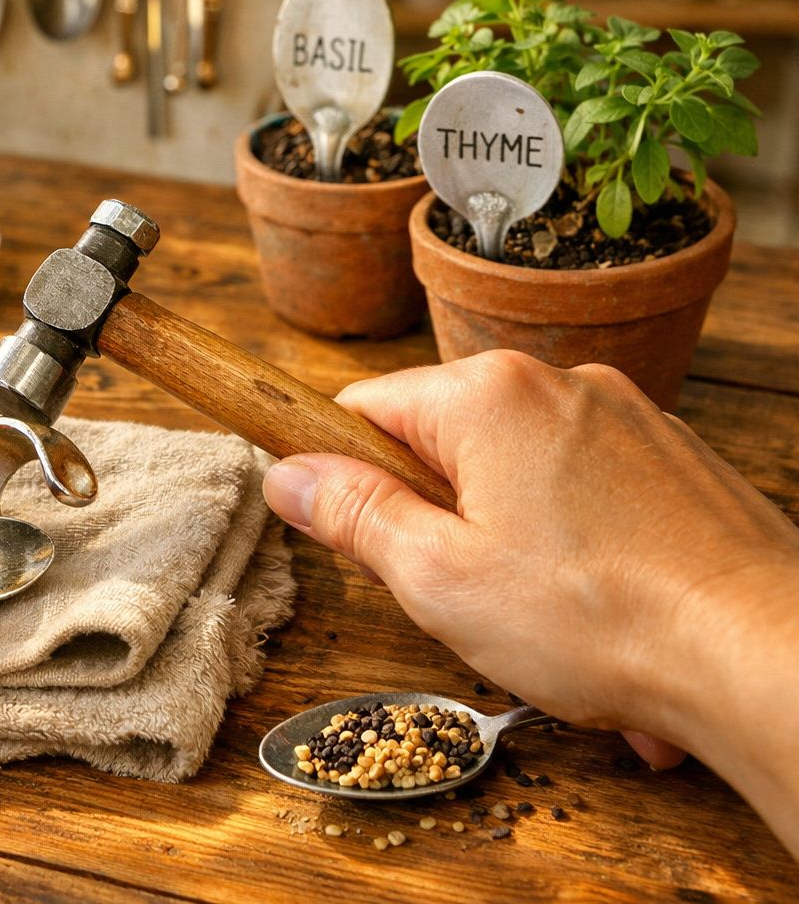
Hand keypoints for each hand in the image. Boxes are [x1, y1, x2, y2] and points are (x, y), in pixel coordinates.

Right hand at [260, 351, 798, 839]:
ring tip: (548, 628)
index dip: (347, 475)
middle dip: (442, 523)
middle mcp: (561, 384)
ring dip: (514, 550)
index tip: (359, 535)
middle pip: (448, 443)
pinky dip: (582, 558)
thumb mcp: (436, 577)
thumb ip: (352, 515)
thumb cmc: (598, 617)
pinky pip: (592, 501)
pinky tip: (603, 624)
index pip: (368, 408)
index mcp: (488, 394)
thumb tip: (288, 474)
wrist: (762, 655)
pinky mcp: (677, 464)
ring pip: (523, 480)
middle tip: (462, 597)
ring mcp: (630, 420)